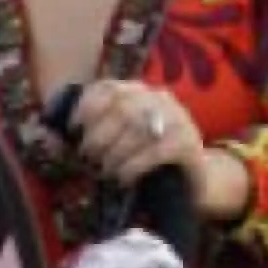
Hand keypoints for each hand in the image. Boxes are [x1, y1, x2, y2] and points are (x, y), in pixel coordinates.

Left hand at [72, 79, 207, 197]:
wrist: (196, 179)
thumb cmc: (151, 158)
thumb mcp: (128, 136)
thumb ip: (105, 127)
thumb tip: (71, 134)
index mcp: (142, 92)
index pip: (110, 88)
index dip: (88, 105)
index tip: (74, 127)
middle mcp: (161, 99)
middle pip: (122, 109)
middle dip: (99, 135)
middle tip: (89, 157)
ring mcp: (178, 119)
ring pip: (137, 130)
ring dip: (114, 154)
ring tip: (106, 171)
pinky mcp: (188, 144)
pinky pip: (154, 151)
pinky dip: (132, 166)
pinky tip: (123, 178)